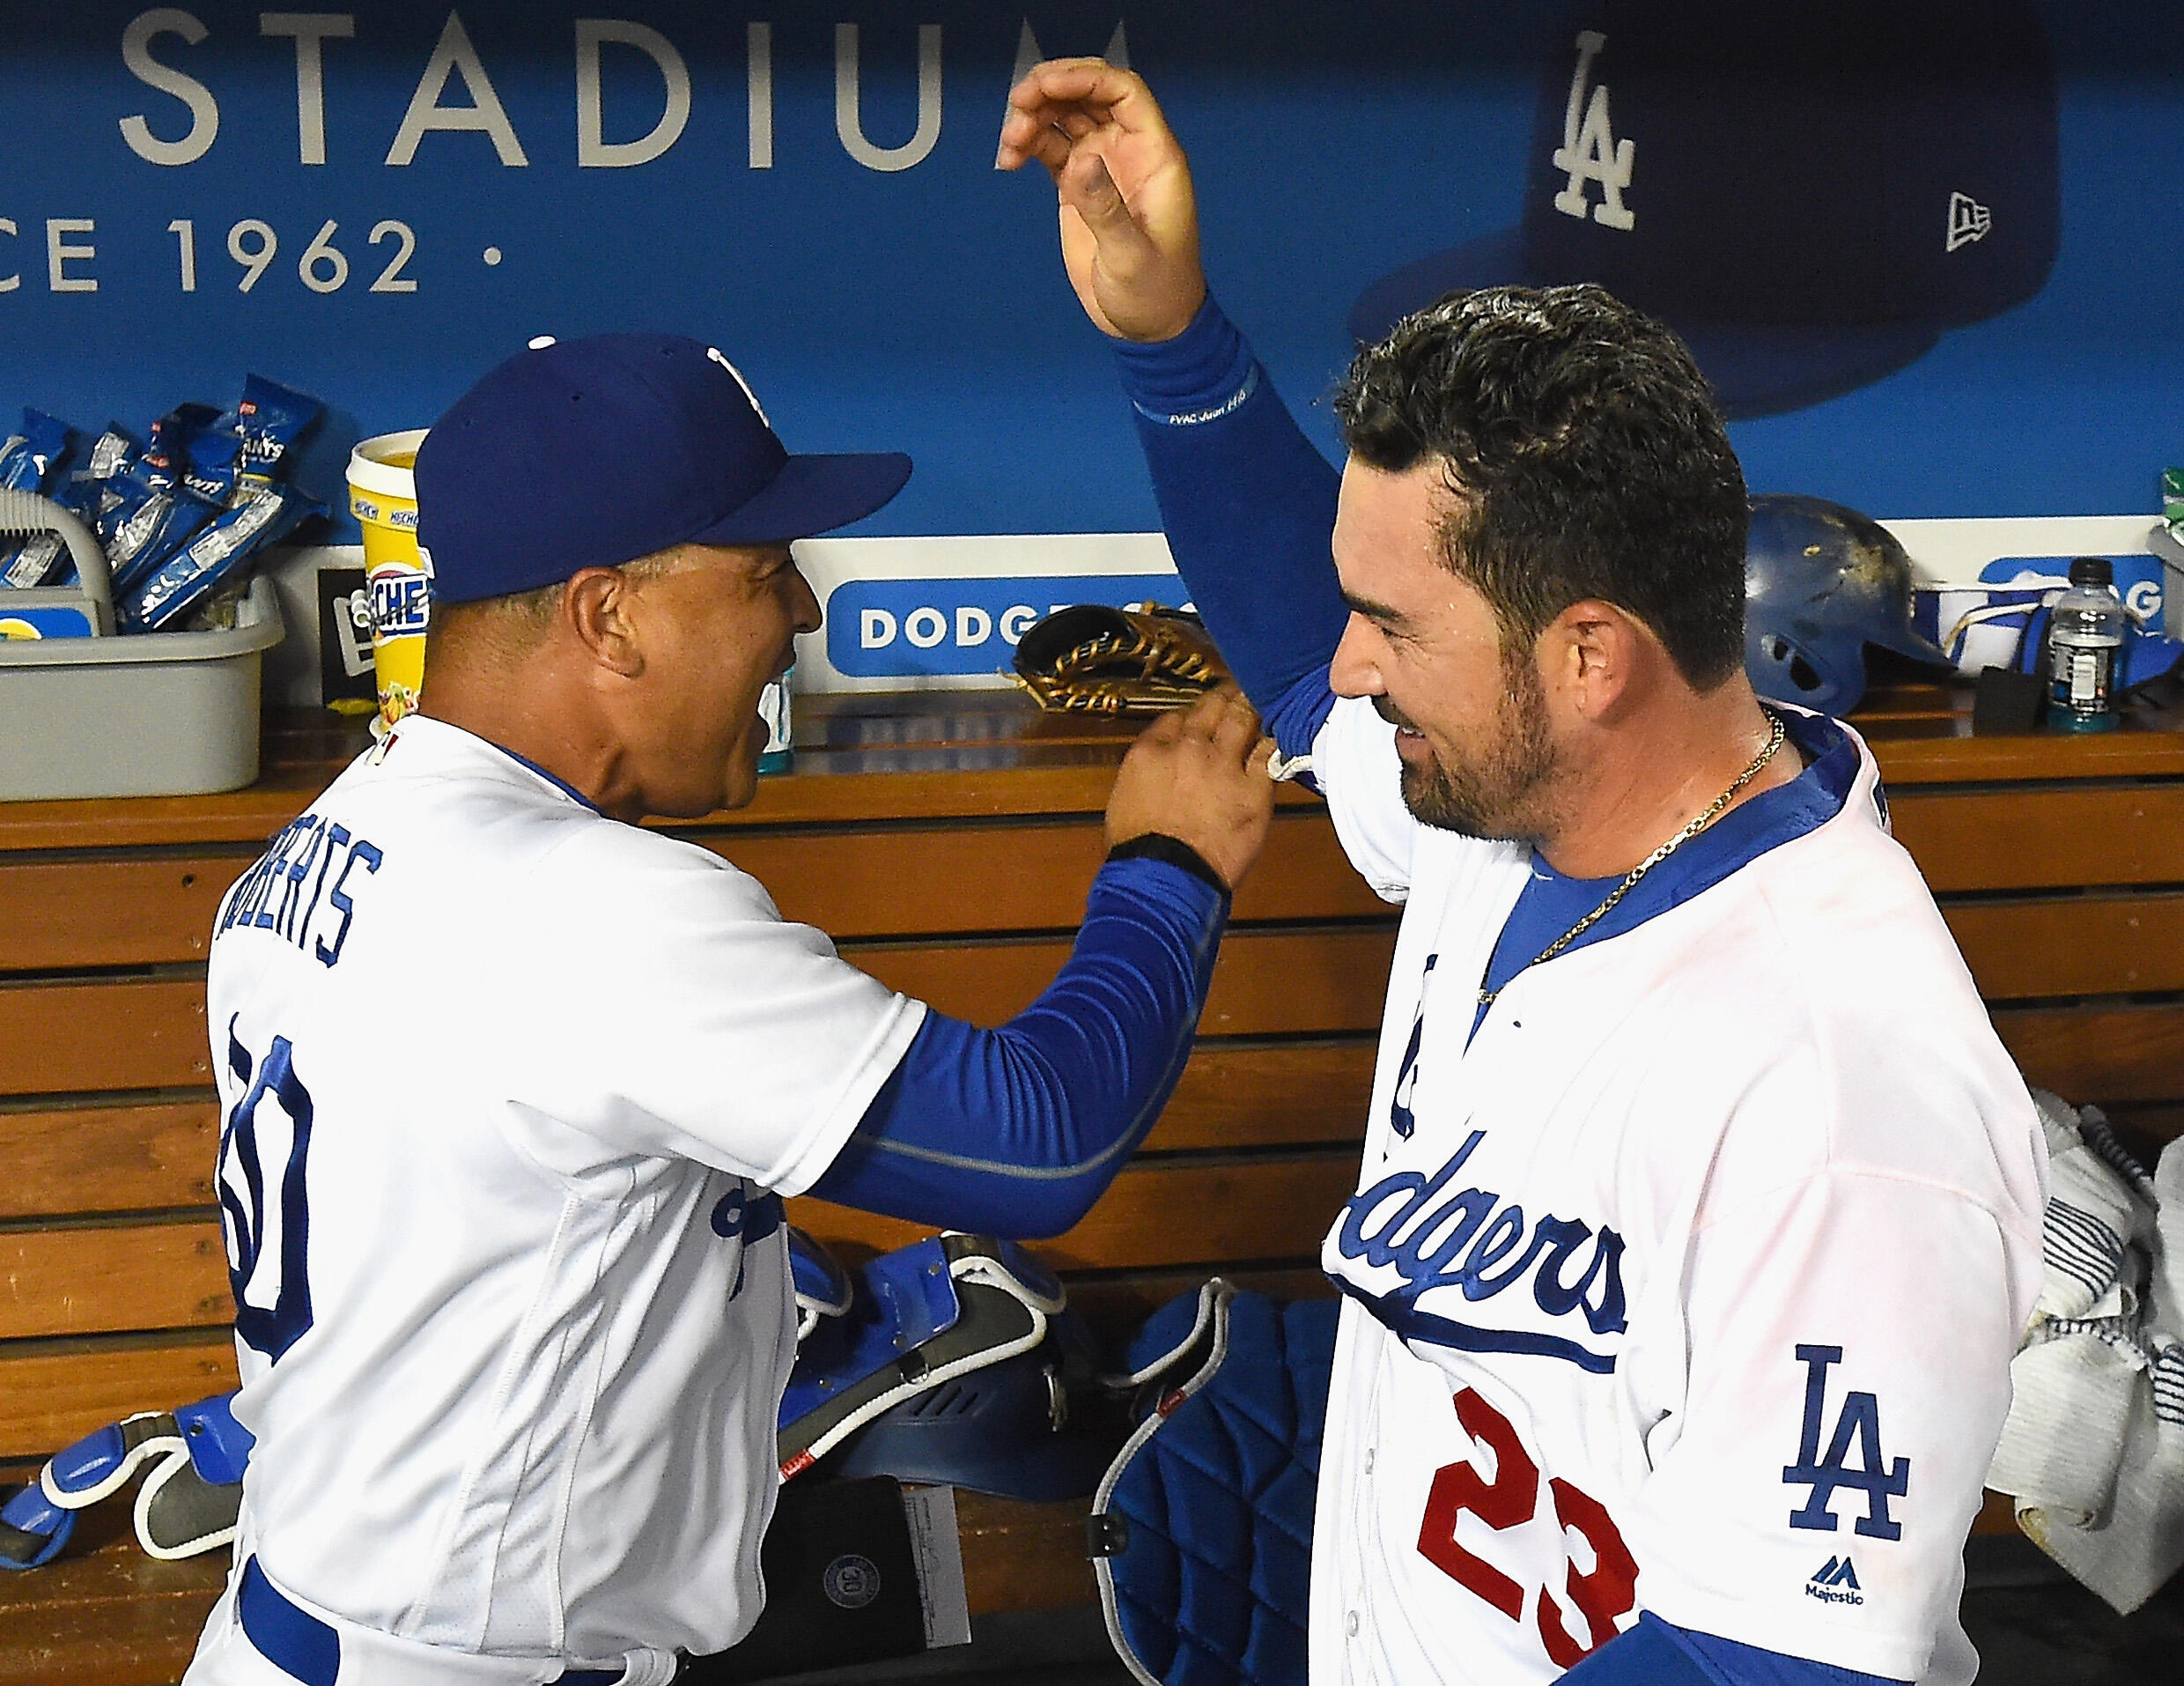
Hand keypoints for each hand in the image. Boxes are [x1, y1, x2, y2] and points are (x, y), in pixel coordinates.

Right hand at [995, 58, 1208, 342]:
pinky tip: (1008, 160)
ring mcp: (1101, 167)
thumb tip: (1079, 160)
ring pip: (1063, 117)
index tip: (1045, 85)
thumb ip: (1105, 208)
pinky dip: (1027, 145)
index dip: (1085, 78)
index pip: (1123, 92)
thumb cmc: (1156, 292)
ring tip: (1009, 145)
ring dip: (1032, 117)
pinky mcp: (1077, 187)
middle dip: (1051, 88)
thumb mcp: (1131, 255)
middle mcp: (1128, 151)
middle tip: (1018, 105)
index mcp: (1154, 156)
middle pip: (1088, 94)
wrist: (1149, 326)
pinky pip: (1049, 147)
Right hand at [1105, 684, 1275, 891]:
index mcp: (1151, 751)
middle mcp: (1188, 747)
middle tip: (1234, 694)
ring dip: (1249, 708)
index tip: (1199, 718)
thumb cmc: (1138, 850)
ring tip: (1257, 702)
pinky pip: (1269, 753)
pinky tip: (1277, 739)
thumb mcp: (1125, 798)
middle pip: (1210, 708)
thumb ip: (1147, 772)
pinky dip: (1272, 743)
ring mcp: (1224, 764)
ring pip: (1241, 718)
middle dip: (1223, 698)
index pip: (1176, 717)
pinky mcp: (1254, 788)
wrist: (1164, 877)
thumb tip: (1160, 767)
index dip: (1191, 715)